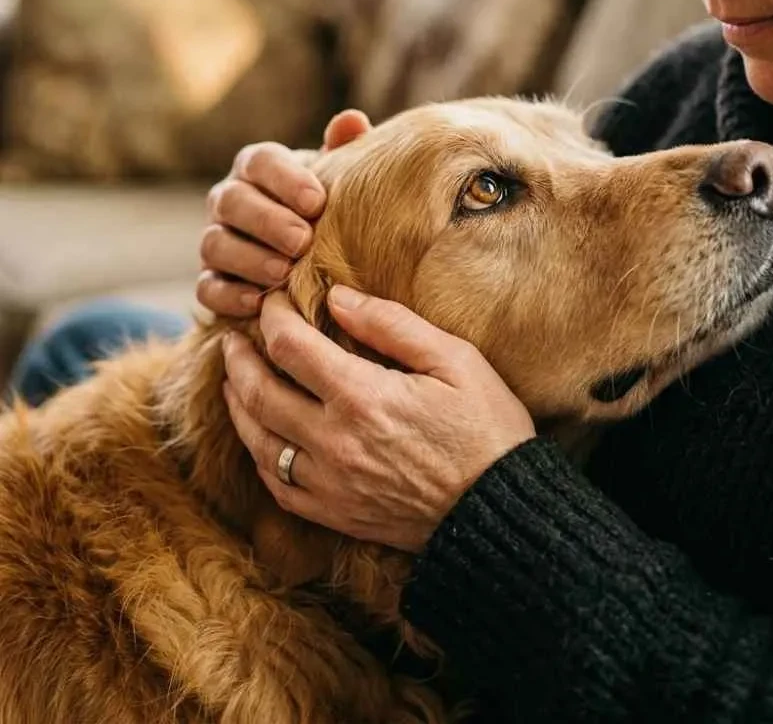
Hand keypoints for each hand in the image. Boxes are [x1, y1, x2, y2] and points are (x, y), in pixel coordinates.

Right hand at [197, 111, 370, 317]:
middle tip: (302, 241)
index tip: (317, 201)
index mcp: (257, 167)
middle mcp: (228, 199)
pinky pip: (207, 288)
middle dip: (267, 222)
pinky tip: (258, 303)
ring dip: (249, 260)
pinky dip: (229, 296)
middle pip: (232, 202)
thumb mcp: (337, 177)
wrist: (313, 253)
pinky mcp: (212, 280)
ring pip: (215, 245)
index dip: (285, 180)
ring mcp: (215, 240)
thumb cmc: (327, 206)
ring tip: (284, 273)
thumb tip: (352, 121)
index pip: (260, 161)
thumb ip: (343, 150)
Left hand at [222, 288, 536, 551]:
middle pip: (259, 392)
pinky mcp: (334, 514)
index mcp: (362, 397)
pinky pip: (276, 485)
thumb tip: (339, 297)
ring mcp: (329, 484)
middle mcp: (333, 442)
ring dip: (238, 404)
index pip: (290, 346)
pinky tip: (261, 437)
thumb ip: (393, 325)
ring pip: (257, 441)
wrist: (500, 513)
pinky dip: (259, 455)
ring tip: (234, 380)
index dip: (273, 316)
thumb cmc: (488, 428)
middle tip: (233, 337)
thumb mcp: (456, 360)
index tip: (273, 300)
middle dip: (240, 358)